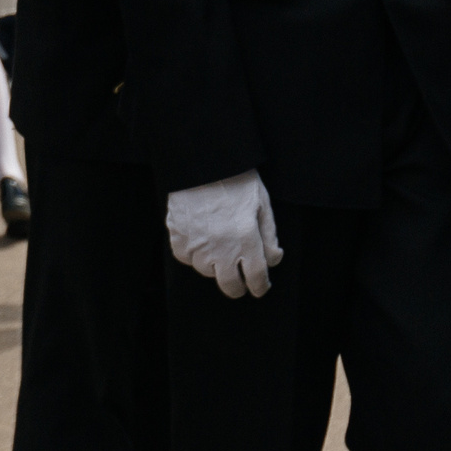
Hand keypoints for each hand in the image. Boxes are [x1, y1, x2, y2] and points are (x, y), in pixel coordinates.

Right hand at [166, 169, 283, 297]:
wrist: (201, 162)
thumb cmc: (235, 180)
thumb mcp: (262, 204)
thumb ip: (269, 236)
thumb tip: (273, 259)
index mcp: (246, 237)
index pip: (257, 277)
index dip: (260, 287)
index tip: (260, 288)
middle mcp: (221, 246)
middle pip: (230, 285)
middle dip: (238, 287)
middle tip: (240, 282)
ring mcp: (197, 242)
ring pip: (207, 271)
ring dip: (215, 267)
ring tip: (218, 252)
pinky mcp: (177, 235)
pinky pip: (186, 258)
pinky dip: (193, 255)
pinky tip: (200, 243)